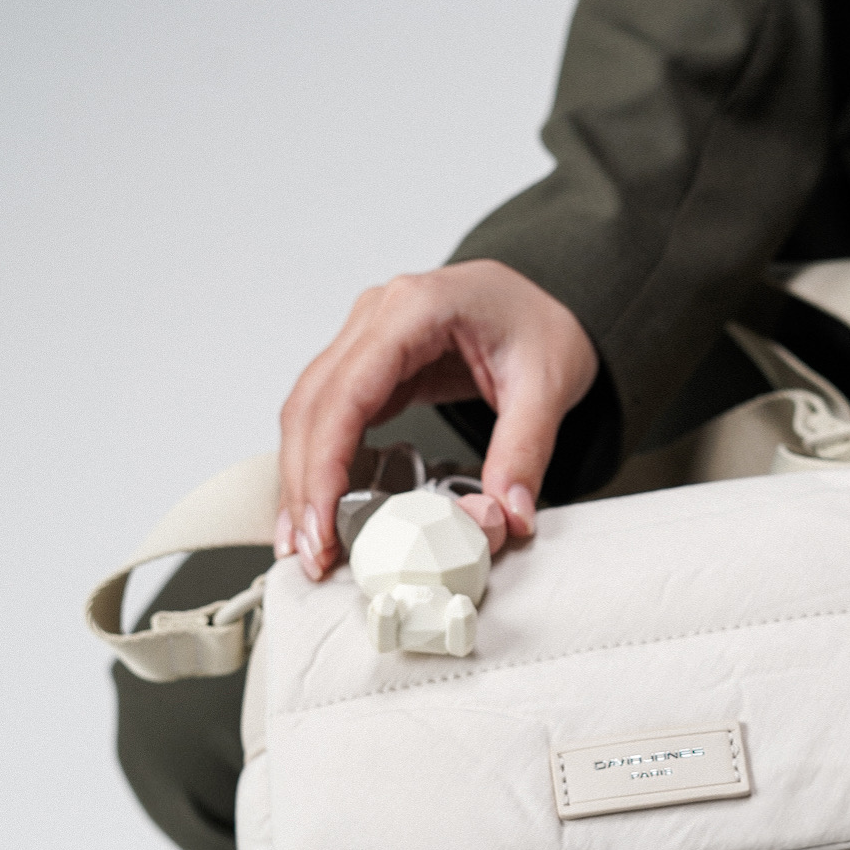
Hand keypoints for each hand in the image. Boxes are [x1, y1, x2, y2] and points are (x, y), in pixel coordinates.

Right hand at [276, 260, 597, 578]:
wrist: (547, 297)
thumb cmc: (542, 323)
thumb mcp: (549, 384)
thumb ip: (525, 450)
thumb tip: (506, 516)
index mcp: (417, 307)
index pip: (347, 392)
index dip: (325, 465)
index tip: (324, 525)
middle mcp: (378, 314)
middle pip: (313, 405)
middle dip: (305, 484)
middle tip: (313, 552)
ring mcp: (367, 335)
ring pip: (308, 410)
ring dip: (300, 478)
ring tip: (304, 542)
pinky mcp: (370, 363)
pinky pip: (328, 413)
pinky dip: (318, 462)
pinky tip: (320, 508)